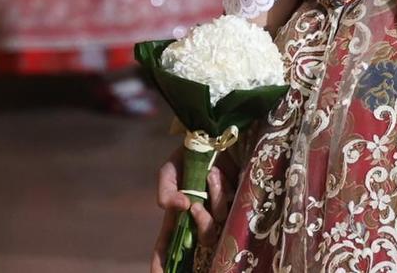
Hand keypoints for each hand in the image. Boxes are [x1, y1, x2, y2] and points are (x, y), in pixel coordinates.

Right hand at [152, 154, 228, 272]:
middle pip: (202, 240)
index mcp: (178, 215)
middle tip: (195, 204)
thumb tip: (178, 207)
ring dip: (213, 197)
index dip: (162, 265)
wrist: (212, 136)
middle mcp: (198, 217)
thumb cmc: (186, 156)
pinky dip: (221, 187)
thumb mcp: (169, 171)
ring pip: (218, 223)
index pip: (168, 246)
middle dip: (201, 225)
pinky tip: (218, 173)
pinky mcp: (235, 200)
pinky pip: (230, 204)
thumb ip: (165, 191)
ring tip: (210, 175)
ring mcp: (218, 209)